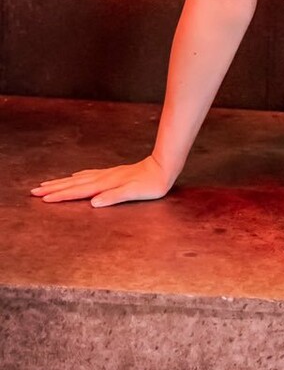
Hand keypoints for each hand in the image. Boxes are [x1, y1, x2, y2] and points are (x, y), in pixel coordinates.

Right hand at [30, 153, 176, 206]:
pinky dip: (77, 176)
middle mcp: (102, 179)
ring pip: (78, 178)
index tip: (42, 199)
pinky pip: (88, 175)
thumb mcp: (134, 192)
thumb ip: (114, 197)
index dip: (60, 195)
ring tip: (47, 184)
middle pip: (72, 184)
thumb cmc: (150, 184)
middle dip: (53, 188)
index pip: (77, 191)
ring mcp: (106, 175)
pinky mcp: (112, 173)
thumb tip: (93, 202)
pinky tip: (74, 176)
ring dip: (61, 182)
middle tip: (34, 191)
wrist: (163, 168)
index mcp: (104, 185)